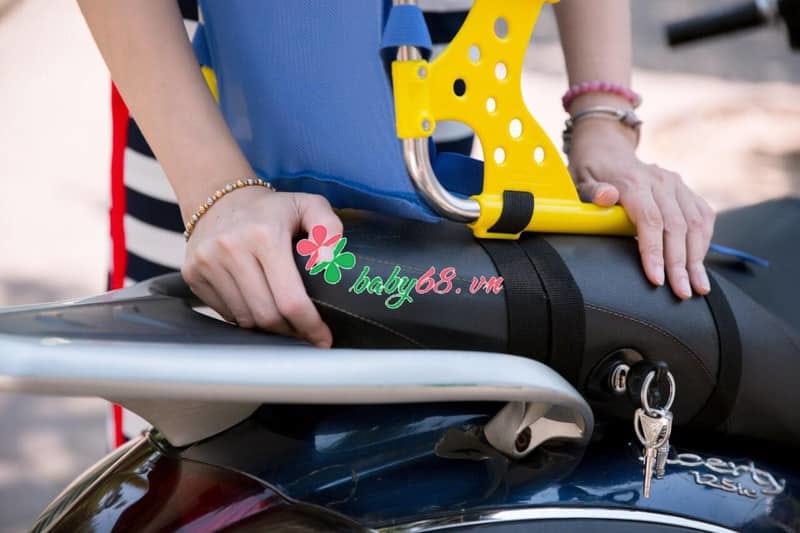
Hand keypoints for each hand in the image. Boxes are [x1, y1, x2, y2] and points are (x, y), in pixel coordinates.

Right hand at [181, 188, 341, 346]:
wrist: (219, 197)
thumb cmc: (272, 209)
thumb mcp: (310, 205)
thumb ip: (329, 230)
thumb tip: (329, 262)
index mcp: (265, 235)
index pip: (290, 298)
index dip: (310, 325)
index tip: (323, 339)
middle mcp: (232, 248)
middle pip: (266, 315)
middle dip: (291, 331)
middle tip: (305, 332)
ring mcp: (208, 262)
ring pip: (244, 319)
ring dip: (268, 328)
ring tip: (284, 321)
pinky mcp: (193, 274)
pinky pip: (225, 313)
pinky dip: (245, 317)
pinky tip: (258, 306)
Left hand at [567, 118, 714, 298]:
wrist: (608, 152)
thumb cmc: (592, 175)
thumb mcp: (582, 181)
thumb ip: (593, 192)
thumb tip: (606, 196)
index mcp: (634, 181)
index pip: (649, 220)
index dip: (654, 251)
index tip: (656, 279)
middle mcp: (661, 181)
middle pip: (676, 226)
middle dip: (680, 263)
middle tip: (681, 292)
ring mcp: (677, 184)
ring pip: (695, 223)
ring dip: (697, 258)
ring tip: (698, 287)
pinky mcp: (686, 190)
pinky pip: (703, 217)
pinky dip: (703, 242)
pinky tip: (700, 264)